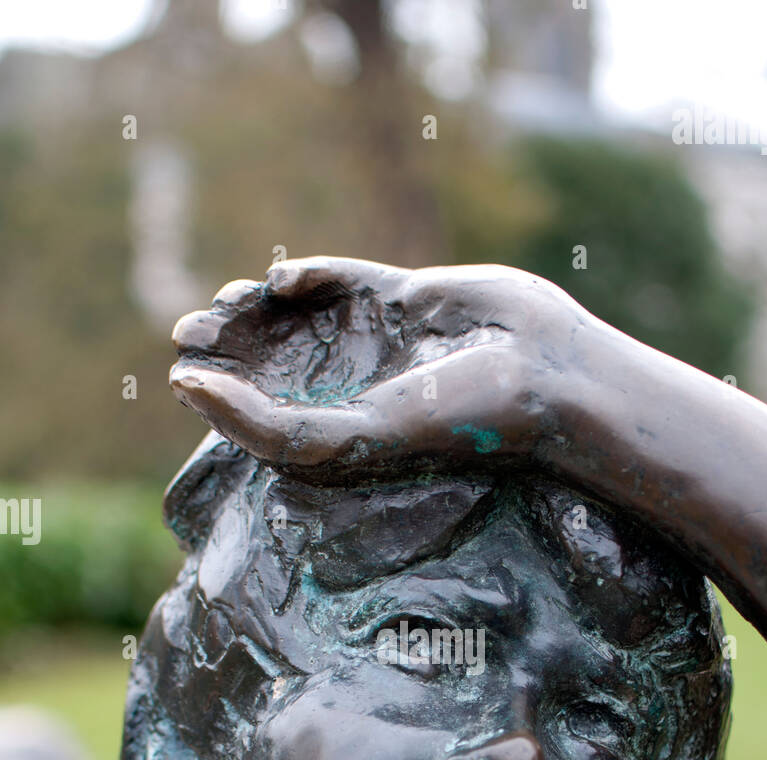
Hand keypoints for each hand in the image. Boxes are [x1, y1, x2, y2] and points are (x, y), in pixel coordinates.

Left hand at [169, 255, 589, 478]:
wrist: (539, 374)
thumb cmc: (451, 421)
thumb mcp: (344, 436)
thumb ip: (263, 424)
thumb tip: (184, 383)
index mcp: (339, 432)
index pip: (260, 411)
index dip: (216, 388)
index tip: (184, 368)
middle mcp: (353, 389)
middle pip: (270, 360)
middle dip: (227, 341)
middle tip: (192, 327)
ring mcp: (376, 340)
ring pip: (295, 317)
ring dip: (254, 307)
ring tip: (228, 301)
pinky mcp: (400, 294)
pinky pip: (338, 278)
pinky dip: (306, 274)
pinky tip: (283, 280)